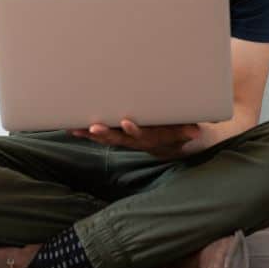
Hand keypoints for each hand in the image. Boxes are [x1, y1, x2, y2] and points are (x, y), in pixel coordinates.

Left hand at [69, 119, 200, 159]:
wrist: (164, 145)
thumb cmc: (173, 131)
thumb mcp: (182, 131)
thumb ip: (187, 130)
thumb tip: (196, 131)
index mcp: (149, 138)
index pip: (140, 136)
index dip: (133, 130)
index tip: (126, 122)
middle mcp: (132, 141)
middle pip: (117, 139)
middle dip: (105, 134)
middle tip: (94, 128)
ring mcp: (122, 139)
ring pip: (105, 138)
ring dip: (90, 134)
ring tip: (75, 129)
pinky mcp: (114, 135)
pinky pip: (98, 135)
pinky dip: (85, 132)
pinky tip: (71, 128)